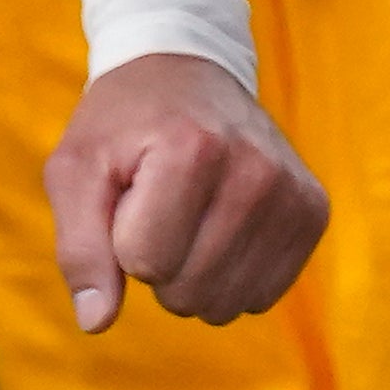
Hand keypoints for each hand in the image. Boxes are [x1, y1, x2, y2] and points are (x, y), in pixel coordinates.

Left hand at [44, 50, 327, 330]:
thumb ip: (79, 248)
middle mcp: (255, 170)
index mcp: (192, 150)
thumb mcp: (76, 171)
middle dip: (157, 266)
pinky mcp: (313, 210)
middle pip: (186, 291)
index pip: (144, 263)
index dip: (121, 242)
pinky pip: (263, 296)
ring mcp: (291, 192)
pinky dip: (232, 278)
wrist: (188, 67)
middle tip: (160, 207)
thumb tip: (97, 322)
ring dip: (194, 277)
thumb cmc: (123, 124)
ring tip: (191, 217)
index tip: (130, 196)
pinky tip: (222, 230)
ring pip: (226, 304)